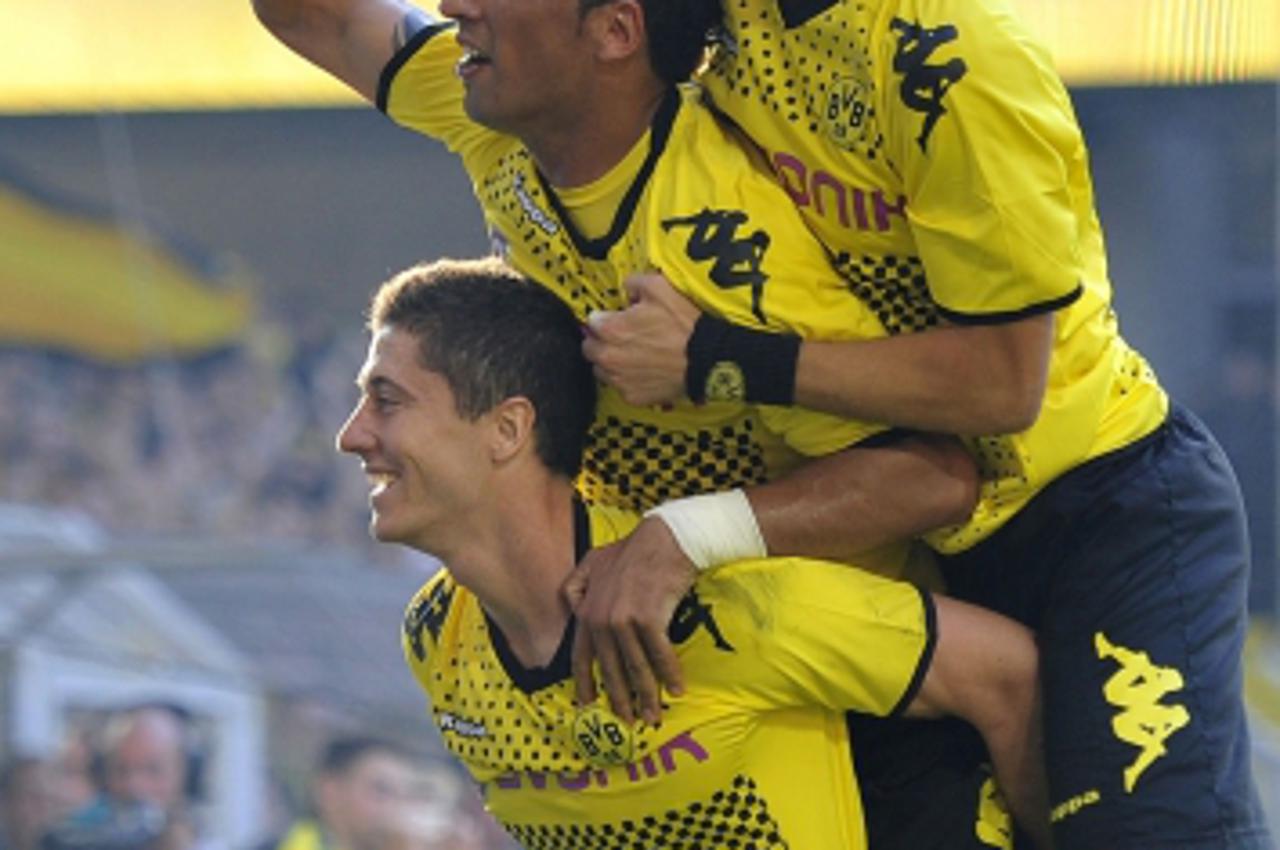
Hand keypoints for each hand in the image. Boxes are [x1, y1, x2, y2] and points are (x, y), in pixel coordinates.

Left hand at [563, 516, 696, 724]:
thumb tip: (570, 608)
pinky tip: (677, 689)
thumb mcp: (593, 561)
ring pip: (635, 668)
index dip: (585, 682)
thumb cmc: (634, 549)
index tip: (588, 704)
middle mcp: (601, 618)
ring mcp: (623, 620)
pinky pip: (660, 656)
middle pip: (610, 669)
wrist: (666, 538)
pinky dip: (669, 675)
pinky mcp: (649, 619)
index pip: (581, 656)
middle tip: (628, 720)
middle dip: (620, 699)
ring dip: (647, 695)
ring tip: (652, 715)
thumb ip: (576, 585)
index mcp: (586, 610)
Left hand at [582, 273, 699, 405]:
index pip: (592, 322)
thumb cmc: (684, 323)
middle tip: (621, 337)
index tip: (616, 318)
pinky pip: (621, 387)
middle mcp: (609, 357)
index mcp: (611, 330)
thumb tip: (627, 290)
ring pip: (602, 370)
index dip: (605, 317)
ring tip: (632, 355)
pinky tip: (644, 371)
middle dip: (601, 341)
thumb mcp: (660, 287)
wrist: (708, 358)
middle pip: (590, 349)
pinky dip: (628, 380)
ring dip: (611, 362)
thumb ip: (634, 284)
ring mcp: (620, 380)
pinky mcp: (633, 396)